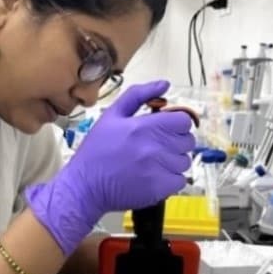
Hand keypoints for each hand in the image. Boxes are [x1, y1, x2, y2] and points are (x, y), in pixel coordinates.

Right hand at [26, 81, 194, 254]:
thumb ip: (138, 95)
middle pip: (187, 141)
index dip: (177, 124)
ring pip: (184, 161)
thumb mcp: (111, 115)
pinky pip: (180, 181)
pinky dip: (171, 179)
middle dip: (175, 142)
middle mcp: (155, 147)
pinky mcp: (159, 189)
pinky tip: (154, 177)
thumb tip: (164, 84)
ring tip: (153, 164)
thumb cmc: (96, 152)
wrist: (84, 186)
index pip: (183, 121)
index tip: (166, 129)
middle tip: (157, 147)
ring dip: (173, 162)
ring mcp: (158, 169)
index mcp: (145, 126)